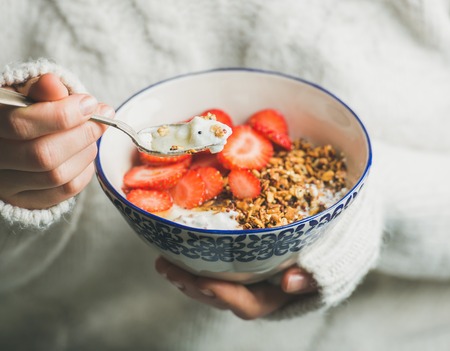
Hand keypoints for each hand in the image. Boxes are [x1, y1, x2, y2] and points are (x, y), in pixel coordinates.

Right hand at [0, 73, 113, 208]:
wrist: (13, 144)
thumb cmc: (24, 114)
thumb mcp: (28, 95)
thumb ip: (41, 90)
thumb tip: (54, 84)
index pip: (22, 125)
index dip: (62, 115)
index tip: (90, 103)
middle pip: (43, 155)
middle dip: (82, 135)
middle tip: (101, 119)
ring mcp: (7, 185)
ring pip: (56, 175)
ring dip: (85, 152)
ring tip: (92, 135)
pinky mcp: (27, 200)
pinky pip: (65, 191)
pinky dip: (84, 171)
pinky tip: (85, 154)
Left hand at [155, 256, 317, 319]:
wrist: (330, 241)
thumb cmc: (330, 250)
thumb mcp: (331, 260)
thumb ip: (314, 276)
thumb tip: (289, 283)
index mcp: (277, 296)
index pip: (247, 304)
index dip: (225, 295)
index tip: (204, 280)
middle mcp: (257, 293)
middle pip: (220, 297)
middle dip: (192, 285)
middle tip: (166, 267)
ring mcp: (246, 280)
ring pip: (212, 286)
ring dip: (186, 276)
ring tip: (164, 261)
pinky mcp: (240, 265)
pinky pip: (213, 270)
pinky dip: (195, 262)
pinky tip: (179, 249)